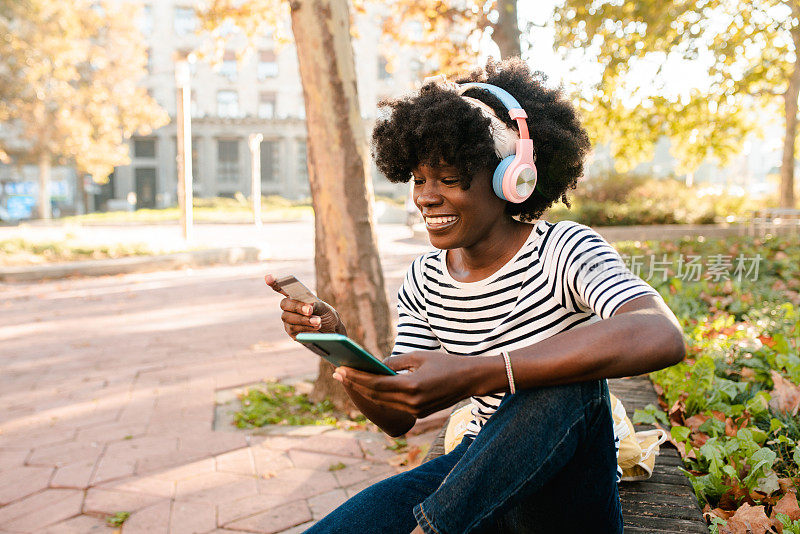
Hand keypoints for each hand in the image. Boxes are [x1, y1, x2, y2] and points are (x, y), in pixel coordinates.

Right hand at [265, 274, 343, 338]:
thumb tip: (309, 305)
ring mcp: (288, 320)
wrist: (331, 331)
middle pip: (284, 304)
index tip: (268, 277)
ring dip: (304, 320)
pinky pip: (293, 329)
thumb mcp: (325, 308)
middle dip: (297, 306)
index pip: (282, 288)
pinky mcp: (291, 332)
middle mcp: (289, 307)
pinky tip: (315, 328)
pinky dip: (305, 328)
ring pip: (288, 318)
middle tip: (310, 310)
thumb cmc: (327, 315)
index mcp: (296, 296)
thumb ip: (317, 305)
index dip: (274, 282)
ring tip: (318, 322)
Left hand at [333, 351, 491, 417]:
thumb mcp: (419, 357)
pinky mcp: (419, 414)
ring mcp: (415, 411)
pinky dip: (380, 396)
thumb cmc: (445, 363)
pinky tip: (369, 387)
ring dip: (365, 391)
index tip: (340, 369)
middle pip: (375, 395)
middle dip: (355, 384)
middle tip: (338, 373)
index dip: (356, 377)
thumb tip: (376, 365)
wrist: (470, 380)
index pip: (376, 383)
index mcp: (411, 387)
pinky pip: (394, 405)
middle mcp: (411, 403)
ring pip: (382, 402)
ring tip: (349, 379)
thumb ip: (395, 362)